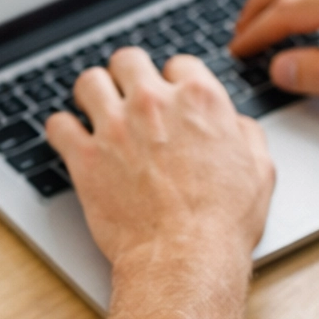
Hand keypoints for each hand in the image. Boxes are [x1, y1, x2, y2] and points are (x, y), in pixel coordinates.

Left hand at [46, 48, 274, 318]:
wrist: (185, 257)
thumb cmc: (223, 222)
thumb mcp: (259, 171)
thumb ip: (246, 135)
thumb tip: (235, 124)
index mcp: (199, 99)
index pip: (178, 65)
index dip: (173, 81)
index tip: (169, 96)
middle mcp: (154, 103)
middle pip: (128, 60)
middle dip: (128, 75)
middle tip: (127, 94)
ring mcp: (115, 126)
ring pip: (89, 82)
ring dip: (93, 94)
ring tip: (95, 110)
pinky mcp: (85, 156)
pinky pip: (58, 124)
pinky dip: (62, 130)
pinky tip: (70, 139)